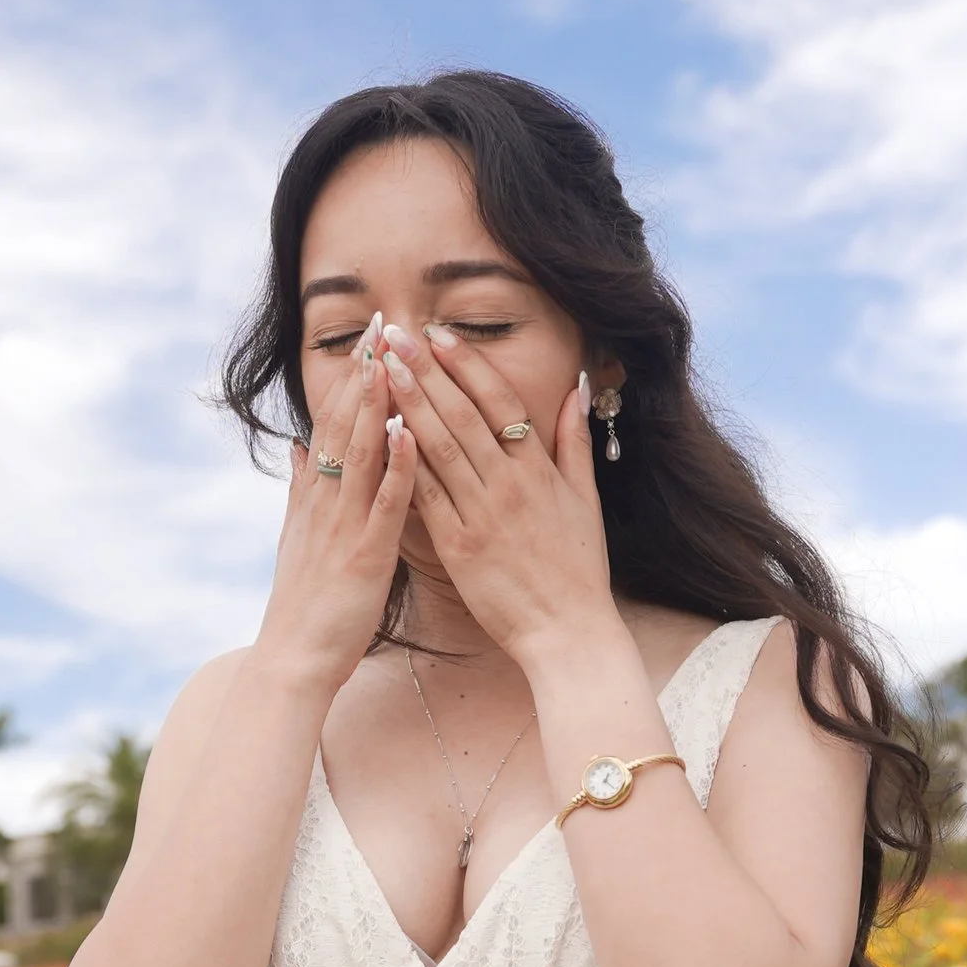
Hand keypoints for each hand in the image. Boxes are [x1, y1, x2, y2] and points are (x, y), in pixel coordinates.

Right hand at [252, 335, 419, 689]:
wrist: (291, 662)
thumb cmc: (305, 605)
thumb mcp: (296, 537)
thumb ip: (299, 488)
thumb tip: (296, 445)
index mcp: (315, 496)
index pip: (333, 423)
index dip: (350, 378)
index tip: (367, 335)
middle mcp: (325, 502)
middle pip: (344, 425)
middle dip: (363, 372)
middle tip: (382, 321)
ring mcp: (343, 526)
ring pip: (361, 453)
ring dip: (378, 403)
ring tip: (393, 356)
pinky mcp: (364, 556)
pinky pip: (384, 504)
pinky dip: (396, 466)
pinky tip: (409, 432)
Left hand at [377, 328, 615, 662]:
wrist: (567, 632)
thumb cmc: (577, 568)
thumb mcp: (586, 501)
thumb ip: (575, 443)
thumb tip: (574, 391)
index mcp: (538, 471)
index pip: (500, 402)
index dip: (467, 365)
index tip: (440, 334)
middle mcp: (509, 485)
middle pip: (462, 415)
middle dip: (427, 371)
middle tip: (396, 335)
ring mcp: (481, 515)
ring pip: (439, 448)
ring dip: (408, 404)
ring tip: (382, 369)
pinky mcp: (457, 548)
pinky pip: (425, 497)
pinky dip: (404, 463)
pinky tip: (380, 434)